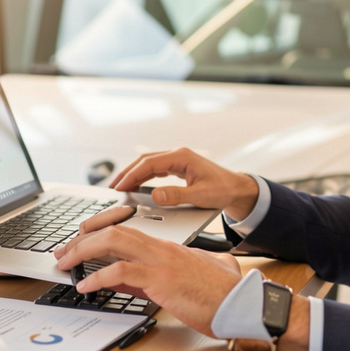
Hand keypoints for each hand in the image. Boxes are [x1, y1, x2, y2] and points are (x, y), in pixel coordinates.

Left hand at [53, 205, 241, 336]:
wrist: (242, 303)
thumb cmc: (222, 295)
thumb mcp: (190, 278)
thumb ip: (162, 277)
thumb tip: (136, 283)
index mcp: (167, 247)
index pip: (125, 230)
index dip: (97, 234)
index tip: (79, 244)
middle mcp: (161, 248)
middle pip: (113, 230)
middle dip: (81, 240)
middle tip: (63, 254)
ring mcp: (161, 261)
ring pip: (113, 242)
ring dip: (83, 252)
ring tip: (65, 264)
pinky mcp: (161, 279)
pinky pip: (121, 272)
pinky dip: (98, 277)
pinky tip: (86, 286)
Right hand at [110, 147, 259, 220]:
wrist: (237, 188)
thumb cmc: (223, 189)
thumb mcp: (201, 195)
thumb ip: (178, 195)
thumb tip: (156, 195)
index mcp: (182, 156)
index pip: (150, 163)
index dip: (132, 174)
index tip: (120, 186)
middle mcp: (178, 155)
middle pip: (145, 160)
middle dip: (127, 172)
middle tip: (113, 187)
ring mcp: (177, 159)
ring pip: (148, 163)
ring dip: (133, 173)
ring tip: (119, 187)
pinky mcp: (178, 166)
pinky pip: (155, 169)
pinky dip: (143, 176)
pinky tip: (135, 185)